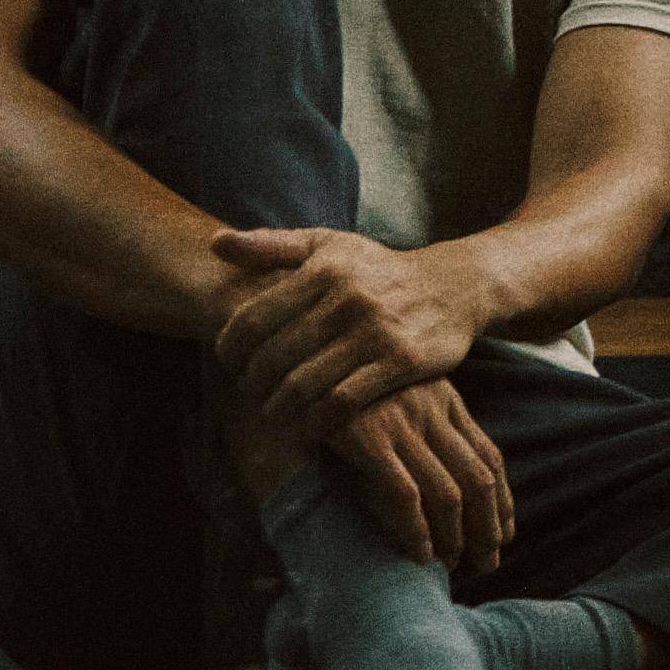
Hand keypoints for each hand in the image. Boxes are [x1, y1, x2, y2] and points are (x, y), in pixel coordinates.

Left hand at [210, 226, 484, 441]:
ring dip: (278, 409)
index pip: (253, 319)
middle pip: (274, 358)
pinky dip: (317, 423)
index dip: (230, 350)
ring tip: (272, 413)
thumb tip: (215, 242)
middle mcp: (348, 299)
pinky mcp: (402, 362)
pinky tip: (308, 427)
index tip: (228, 364)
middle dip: (252, 385)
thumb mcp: (328, 245)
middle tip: (249, 394)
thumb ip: (271, 245)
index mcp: (323, 270)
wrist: (454, 287)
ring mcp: (377, 332)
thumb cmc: (378, 269)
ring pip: (305, 385)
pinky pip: (344, 403)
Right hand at [326, 375, 514, 579]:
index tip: (504, 535)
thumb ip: (425, 432)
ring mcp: (399, 422)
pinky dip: (418, 530)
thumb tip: (454, 495)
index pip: (490, 456)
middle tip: (487, 564)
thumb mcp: (397, 402)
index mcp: (445, 398)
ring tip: (452, 566)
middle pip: (478, 478)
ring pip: (448, 492)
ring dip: (456, 537)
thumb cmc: (342, 396)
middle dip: (488, 527)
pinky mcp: (365, 437)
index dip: (502, 502)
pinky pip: (405, 494)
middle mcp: (430, 408)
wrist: (291, 368)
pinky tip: (419, 553)